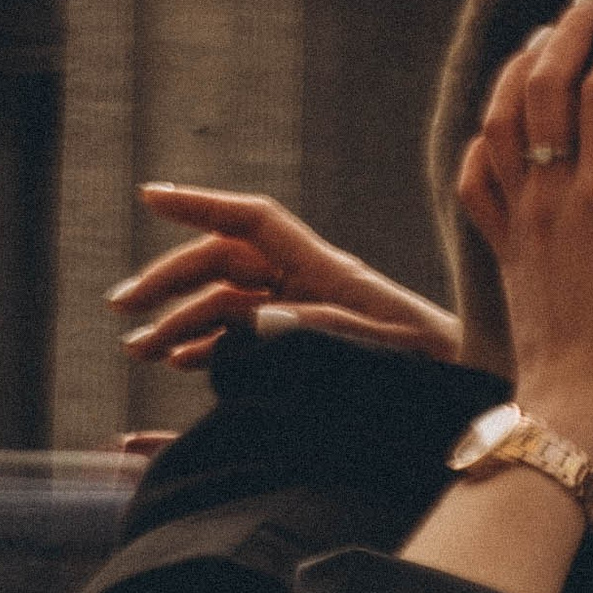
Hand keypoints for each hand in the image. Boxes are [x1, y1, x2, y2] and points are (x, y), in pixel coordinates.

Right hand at [113, 188, 459, 368]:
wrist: (472, 396)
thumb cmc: (435, 369)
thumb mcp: (380, 348)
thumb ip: (318, 329)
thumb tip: (250, 324)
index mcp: (326, 272)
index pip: (252, 222)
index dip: (201, 203)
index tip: (149, 196)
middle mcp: (310, 284)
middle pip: (223, 266)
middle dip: (168, 282)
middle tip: (119, 309)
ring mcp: (307, 315)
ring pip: (226, 306)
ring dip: (179, 323)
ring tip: (138, 351)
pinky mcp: (311, 348)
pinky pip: (247, 338)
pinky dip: (210, 347)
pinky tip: (182, 364)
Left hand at [461, 0, 592, 470]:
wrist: (577, 395)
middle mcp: (549, 194)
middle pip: (545, 88)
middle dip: (567, 30)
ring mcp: (518, 215)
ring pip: (500, 120)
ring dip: (519, 69)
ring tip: (543, 37)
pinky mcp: (501, 242)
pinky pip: (475, 176)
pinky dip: (484, 136)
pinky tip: (498, 121)